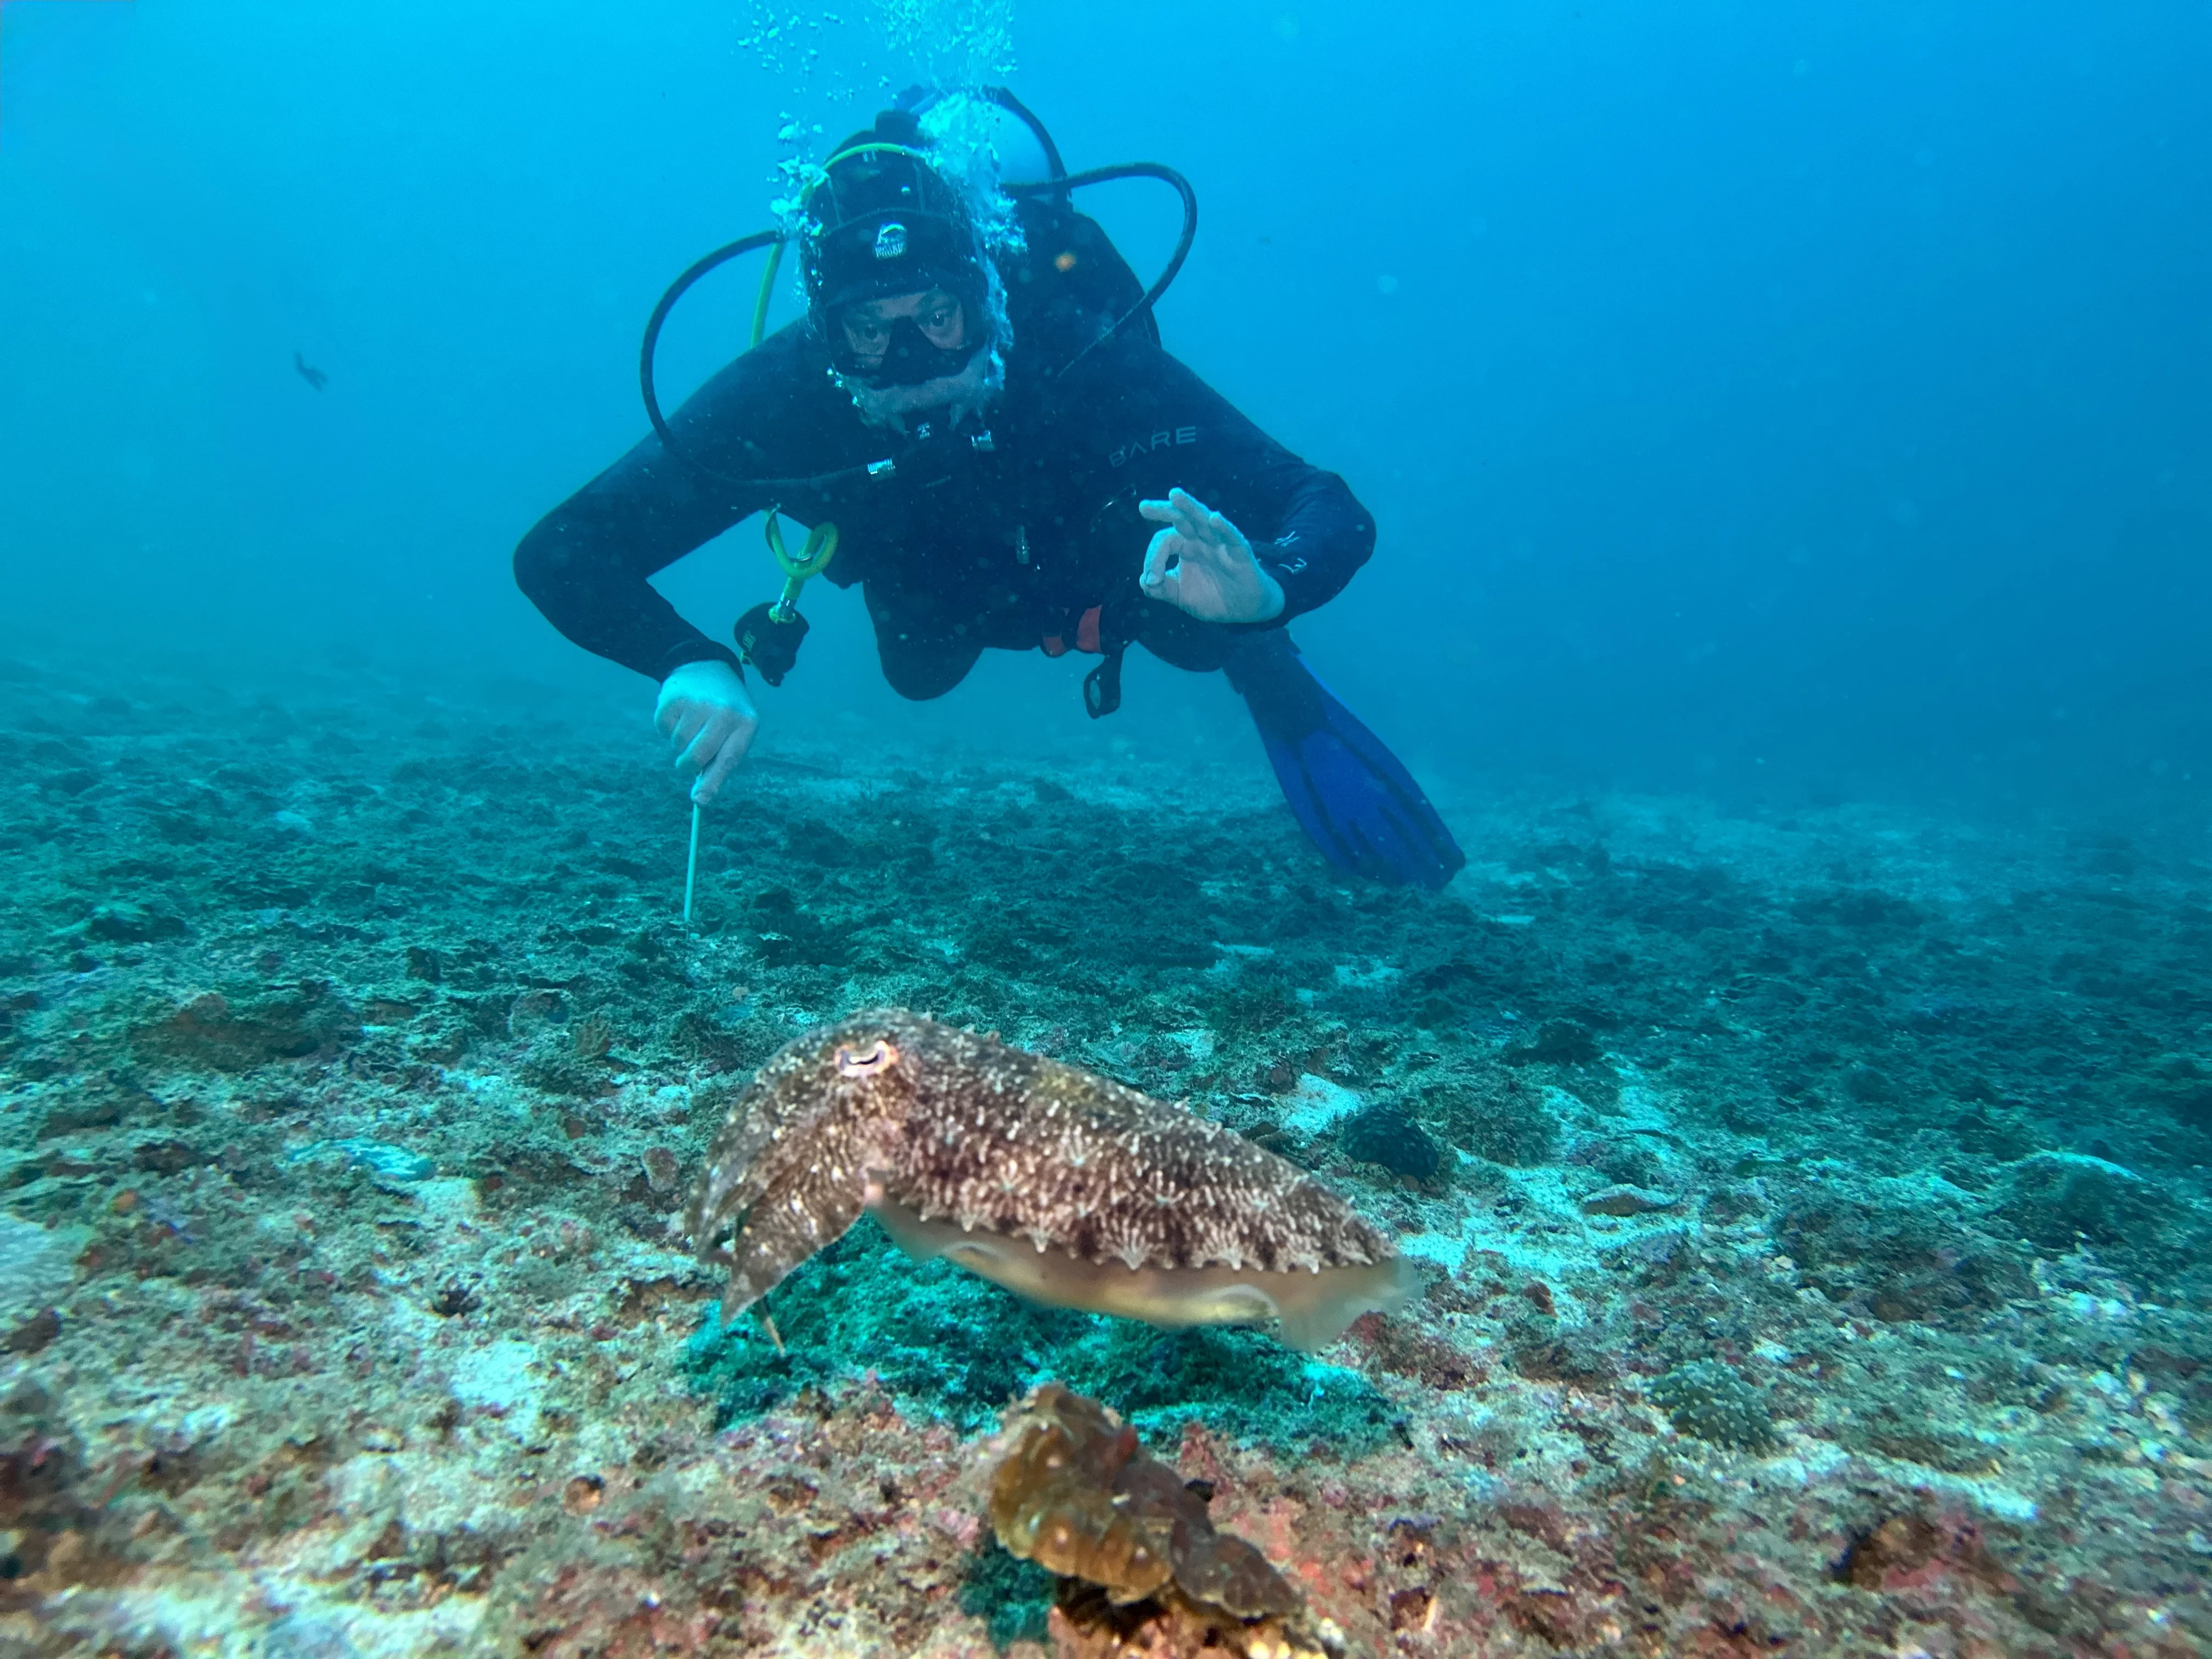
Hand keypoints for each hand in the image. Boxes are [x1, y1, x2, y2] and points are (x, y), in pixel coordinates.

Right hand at [654, 659, 758, 805]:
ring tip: (692, 723)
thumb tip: (700, 800)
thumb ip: (719, 766)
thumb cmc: (723, 715)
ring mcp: (699, 702)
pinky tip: (680, 713)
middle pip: (697, 756)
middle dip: (688, 764)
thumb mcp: (733, 735)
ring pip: (678, 743)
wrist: (708, 670)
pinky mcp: (675, 696)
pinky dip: (667, 727)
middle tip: (688, 760)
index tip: (699, 800)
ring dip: (680, 742)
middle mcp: (725, 711)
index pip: (728, 759)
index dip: (712, 782)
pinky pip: (663, 729)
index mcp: (746, 724)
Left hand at [1137, 488, 1285, 623]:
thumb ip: (1161, 589)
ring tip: (1174, 495)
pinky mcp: (1240, 552)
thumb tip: (1143, 581)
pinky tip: (1214, 519)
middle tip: (1143, 507)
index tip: (1151, 580)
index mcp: (1186, 546)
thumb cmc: (1213, 597)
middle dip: (1163, 510)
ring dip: (1190, 507)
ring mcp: (1221, 543)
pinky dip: (1224, 528)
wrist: (1244, 610)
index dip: (1153, 558)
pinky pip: (1232, 537)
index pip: (1165, 540)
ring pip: (1204, 520)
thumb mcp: (1181, 596)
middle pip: (1181, 518)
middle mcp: (1201, 539)